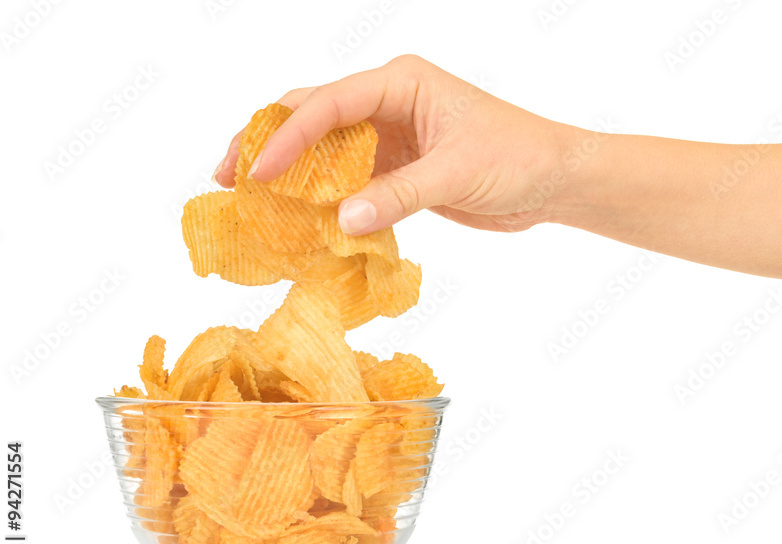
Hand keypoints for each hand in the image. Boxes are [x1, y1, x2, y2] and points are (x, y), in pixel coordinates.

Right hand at [214, 55, 575, 235]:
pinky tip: (300, 221)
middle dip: (268, 144)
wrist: (553, 180)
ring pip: (325, 150)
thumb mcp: (457, 174)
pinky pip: (348, 180)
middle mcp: (387, 102)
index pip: (328, 104)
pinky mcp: (396, 167)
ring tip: (252, 203)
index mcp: (400, 83)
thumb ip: (399, 195)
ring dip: (291, 175)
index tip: (257, 172)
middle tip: (228, 179)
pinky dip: (324, 199)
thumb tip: (342, 222)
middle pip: (312, 116)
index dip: (286, 137)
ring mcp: (390, 135)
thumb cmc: (518, 158)